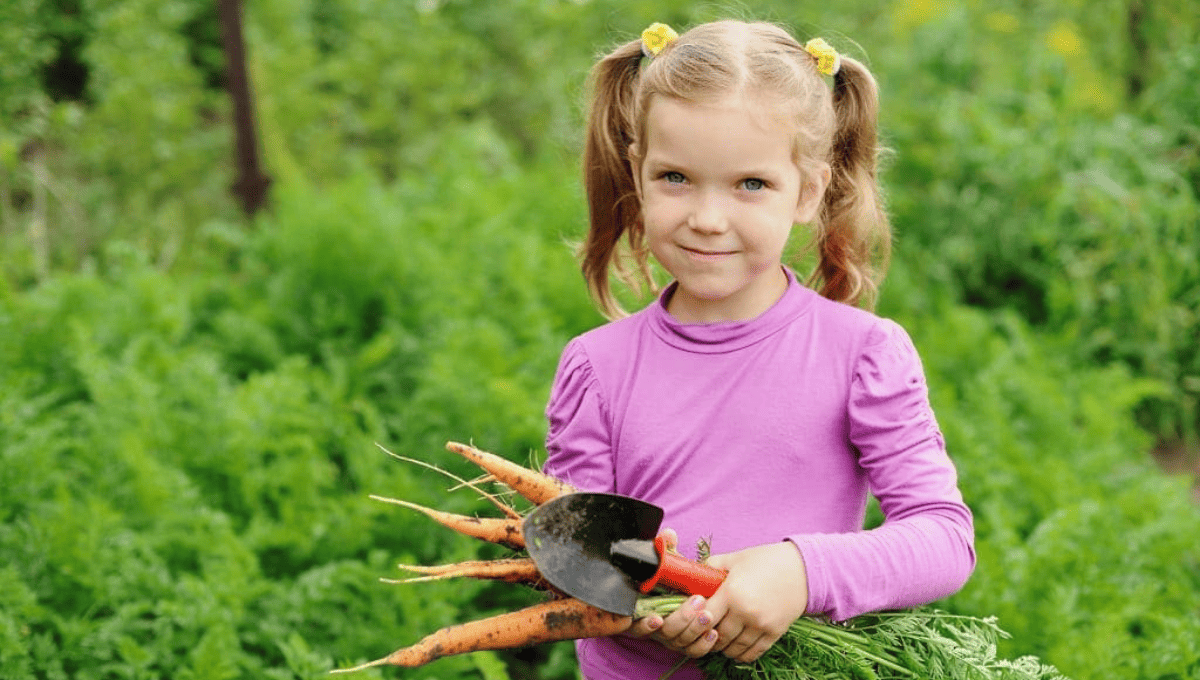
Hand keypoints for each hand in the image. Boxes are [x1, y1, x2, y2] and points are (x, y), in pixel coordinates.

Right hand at [625, 529, 718, 656]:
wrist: (683, 593)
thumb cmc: (666, 580)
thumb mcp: (663, 563)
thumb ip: (663, 550)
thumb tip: (669, 535)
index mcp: (642, 610)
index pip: (636, 623)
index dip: (645, 624)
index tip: (657, 618)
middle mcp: (656, 628)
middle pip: (665, 632)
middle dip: (682, 619)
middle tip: (698, 602)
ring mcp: (672, 638)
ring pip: (681, 642)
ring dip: (695, 629)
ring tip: (708, 615)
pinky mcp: (688, 644)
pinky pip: (694, 650)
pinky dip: (704, 644)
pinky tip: (714, 633)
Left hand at [627, 535, 808, 662]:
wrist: (802, 569)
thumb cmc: (766, 560)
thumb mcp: (736, 558)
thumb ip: (712, 566)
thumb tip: (693, 573)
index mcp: (732, 592)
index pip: (704, 616)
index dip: (696, 619)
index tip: (695, 616)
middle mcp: (745, 612)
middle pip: (717, 636)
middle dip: (707, 636)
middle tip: (704, 631)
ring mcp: (761, 626)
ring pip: (732, 648)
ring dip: (722, 647)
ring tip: (718, 639)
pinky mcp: (774, 634)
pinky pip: (752, 654)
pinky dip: (740, 654)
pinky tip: (735, 647)